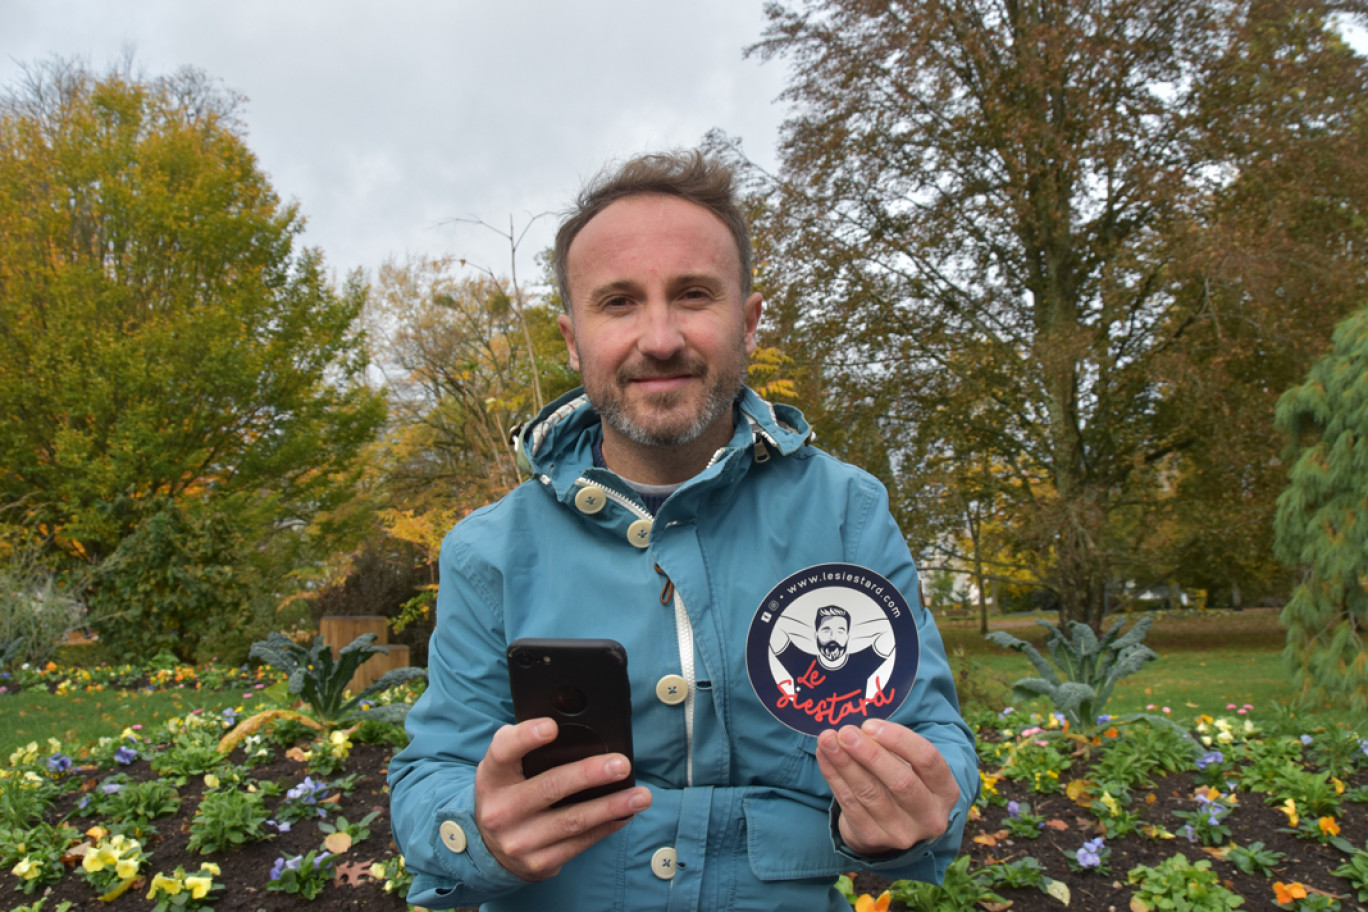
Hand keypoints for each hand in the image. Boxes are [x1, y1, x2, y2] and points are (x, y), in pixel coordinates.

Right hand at [474, 718, 651, 880]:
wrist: (490, 848)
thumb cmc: (509, 792)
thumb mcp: (506, 768)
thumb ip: (524, 745)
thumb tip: (568, 725)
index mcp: (492, 777)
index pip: (503, 751)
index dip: (526, 737)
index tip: (552, 726)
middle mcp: (500, 811)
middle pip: (550, 787)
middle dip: (589, 774)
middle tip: (621, 764)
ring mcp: (519, 841)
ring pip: (573, 820)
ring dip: (611, 806)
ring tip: (641, 795)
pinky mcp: (539, 863)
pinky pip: (581, 842)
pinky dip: (608, 826)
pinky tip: (626, 813)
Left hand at [816, 718, 959, 854]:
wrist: (891, 827)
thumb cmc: (902, 782)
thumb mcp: (909, 765)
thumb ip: (891, 748)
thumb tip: (861, 731)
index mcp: (945, 791)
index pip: (928, 760)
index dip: (899, 739)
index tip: (871, 725)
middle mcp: (929, 816)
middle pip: (900, 781)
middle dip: (870, 754)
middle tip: (846, 732)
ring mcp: (902, 832)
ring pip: (870, 793)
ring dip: (845, 763)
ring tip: (827, 739)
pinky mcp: (873, 838)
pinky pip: (849, 803)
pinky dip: (833, 776)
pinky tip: (824, 756)